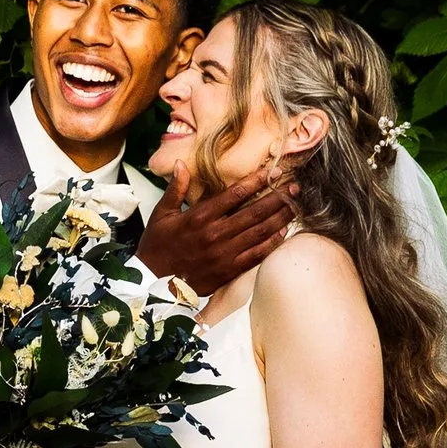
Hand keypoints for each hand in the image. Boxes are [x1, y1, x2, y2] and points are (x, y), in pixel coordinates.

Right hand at [138, 162, 297, 297]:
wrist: (153, 283)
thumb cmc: (157, 247)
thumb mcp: (161, 214)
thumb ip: (175, 189)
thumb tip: (181, 164)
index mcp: (199, 217)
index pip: (235, 194)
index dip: (256, 181)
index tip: (272, 172)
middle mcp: (215, 234)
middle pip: (254, 212)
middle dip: (277, 197)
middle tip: (293, 187)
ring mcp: (223, 254)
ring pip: (259, 233)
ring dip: (279, 218)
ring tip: (294, 206)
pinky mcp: (228, 271)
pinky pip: (256, 255)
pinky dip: (271, 243)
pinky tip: (283, 233)